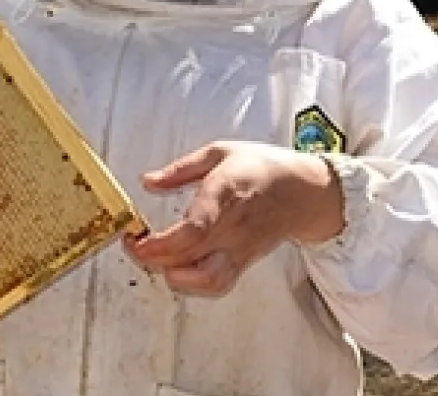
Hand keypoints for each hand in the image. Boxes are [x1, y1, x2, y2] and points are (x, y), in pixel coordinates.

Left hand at [124, 140, 344, 296]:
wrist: (303, 191)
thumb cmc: (263, 168)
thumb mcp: (220, 152)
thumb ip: (180, 169)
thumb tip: (149, 181)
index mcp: (226, 191)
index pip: (196, 226)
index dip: (163, 241)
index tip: (139, 238)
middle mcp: (234, 225)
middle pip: (190, 255)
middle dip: (153, 257)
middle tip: (134, 244)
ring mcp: (241, 247)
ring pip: (204, 278)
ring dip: (172, 274)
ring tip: (154, 258)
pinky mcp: (245, 262)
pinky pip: (217, 284)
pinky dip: (192, 285)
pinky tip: (176, 270)